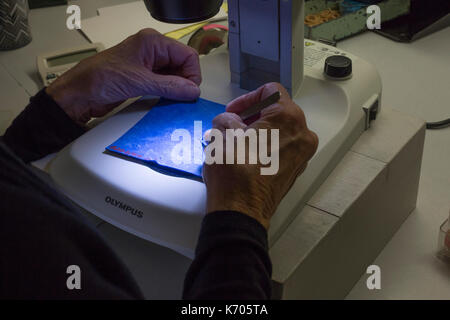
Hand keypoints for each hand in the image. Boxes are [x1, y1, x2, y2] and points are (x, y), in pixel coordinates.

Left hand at [46, 28, 200, 123]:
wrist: (79, 94)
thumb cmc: (98, 78)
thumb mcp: (140, 82)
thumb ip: (169, 86)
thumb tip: (192, 90)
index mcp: (152, 42)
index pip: (187, 55)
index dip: (192, 75)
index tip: (190, 92)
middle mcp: (152, 52)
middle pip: (183, 66)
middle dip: (185, 83)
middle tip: (182, 99)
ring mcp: (148, 66)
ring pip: (175, 77)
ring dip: (176, 90)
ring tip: (173, 101)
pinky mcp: (144, 80)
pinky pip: (165, 86)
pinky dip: (168, 95)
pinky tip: (165, 102)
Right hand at [203, 83, 318, 228]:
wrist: (241, 210)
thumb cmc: (235, 171)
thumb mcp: (223, 134)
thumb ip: (227, 119)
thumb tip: (229, 122)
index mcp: (288, 117)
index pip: (270, 91)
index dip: (247, 98)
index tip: (233, 111)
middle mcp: (302, 134)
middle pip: (278, 111)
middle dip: (252, 115)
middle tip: (232, 124)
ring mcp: (302, 154)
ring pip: (280, 131)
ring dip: (259, 132)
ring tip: (237, 141)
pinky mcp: (296, 171)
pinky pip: (283, 149)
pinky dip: (267, 147)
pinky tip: (247, 155)